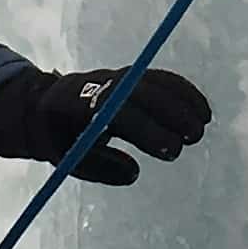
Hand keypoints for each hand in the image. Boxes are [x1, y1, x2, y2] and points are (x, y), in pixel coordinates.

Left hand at [0, 63, 212, 183]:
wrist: (45, 106)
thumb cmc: (60, 138)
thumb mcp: (69, 158)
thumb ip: (100, 167)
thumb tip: (134, 173)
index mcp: (75, 103)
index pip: (116, 111)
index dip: (146, 129)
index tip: (171, 150)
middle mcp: (97, 83)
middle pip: (139, 90)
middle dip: (170, 112)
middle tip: (193, 138)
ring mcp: (114, 75)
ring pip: (152, 80)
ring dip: (181, 99)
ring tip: (202, 126)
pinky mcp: (129, 75)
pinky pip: (159, 78)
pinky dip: (182, 91)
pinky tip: (201, 110)